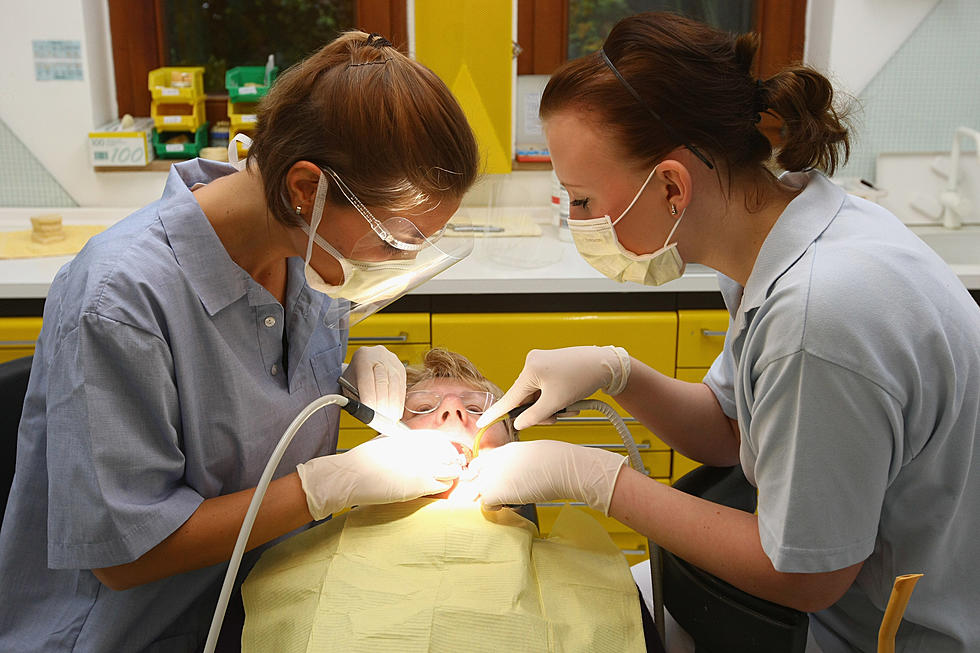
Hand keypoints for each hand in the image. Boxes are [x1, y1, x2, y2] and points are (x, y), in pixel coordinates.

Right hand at [296, 431, 464, 519]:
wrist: (351, 476)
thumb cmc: (363, 460)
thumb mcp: (387, 441)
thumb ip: (406, 443)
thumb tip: (419, 449)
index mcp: (411, 436)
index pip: (442, 440)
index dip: (447, 449)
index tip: (446, 455)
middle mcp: (420, 448)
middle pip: (450, 455)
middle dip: (451, 462)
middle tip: (447, 468)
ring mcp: (422, 466)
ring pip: (452, 471)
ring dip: (449, 476)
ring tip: (440, 479)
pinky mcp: (419, 484)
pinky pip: (443, 486)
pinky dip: (441, 487)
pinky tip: (432, 488)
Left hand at [342, 345, 405, 419]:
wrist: (364, 362)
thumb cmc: (355, 376)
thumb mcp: (349, 385)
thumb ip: (356, 398)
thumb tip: (367, 415)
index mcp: (362, 357)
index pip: (366, 379)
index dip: (369, 398)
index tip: (371, 415)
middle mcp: (379, 356)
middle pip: (383, 382)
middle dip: (382, 404)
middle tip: (381, 421)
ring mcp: (393, 362)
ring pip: (395, 385)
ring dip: (393, 405)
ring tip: (389, 420)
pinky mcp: (402, 370)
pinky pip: (402, 388)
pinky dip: (399, 403)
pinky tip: (395, 413)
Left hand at [465, 440, 626, 515]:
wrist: (565, 468)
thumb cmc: (559, 461)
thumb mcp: (532, 454)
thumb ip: (516, 463)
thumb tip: (514, 474)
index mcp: (505, 449)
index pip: (479, 462)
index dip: (483, 474)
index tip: (489, 482)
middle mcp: (494, 460)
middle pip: (473, 476)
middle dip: (481, 486)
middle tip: (496, 494)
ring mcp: (492, 475)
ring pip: (476, 491)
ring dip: (488, 497)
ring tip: (506, 498)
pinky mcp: (494, 491)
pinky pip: (485, 504)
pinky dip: (495, 507)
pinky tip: (510, 503)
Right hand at [475, 346, 630, 430]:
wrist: (606, 363)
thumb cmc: (583, 378)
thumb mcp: (557, 402)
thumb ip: (535, 416)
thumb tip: (520, 423)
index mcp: (530, 369)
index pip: (509, 397)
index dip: (496, 413)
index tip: (482, 422)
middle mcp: (532, 362)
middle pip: (525, 398)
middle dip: (541, 411)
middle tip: (559, 416)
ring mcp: (541, 362)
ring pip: (537, 395)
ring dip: (550, 406)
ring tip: (570, 406)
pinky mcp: (550, 364)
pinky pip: (544, 387)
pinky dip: (554, 397)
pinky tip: (569, 399)